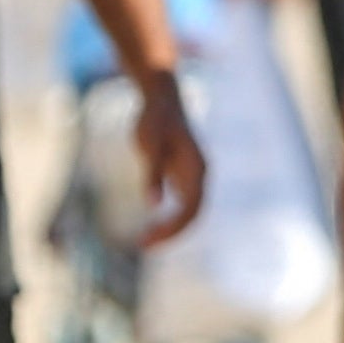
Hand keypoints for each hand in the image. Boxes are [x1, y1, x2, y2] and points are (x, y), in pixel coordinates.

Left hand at [126, 69, 205, 246]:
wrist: (161, 97)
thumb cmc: (154, 119)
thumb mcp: (149, 145)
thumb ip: (152, 174)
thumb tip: (152, 204)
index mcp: (196, 170)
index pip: (191, 210)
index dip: (172, 229)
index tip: (149, 239)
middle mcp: (200, 176)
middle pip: (193, 215)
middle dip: (172, 234)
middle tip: (144, 245)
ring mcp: (193, 176)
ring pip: (190, 212)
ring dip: (171, 229)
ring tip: (146, 241)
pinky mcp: (183, 175)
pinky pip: (183, 205)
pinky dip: (170, 219)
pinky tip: (152, 226)